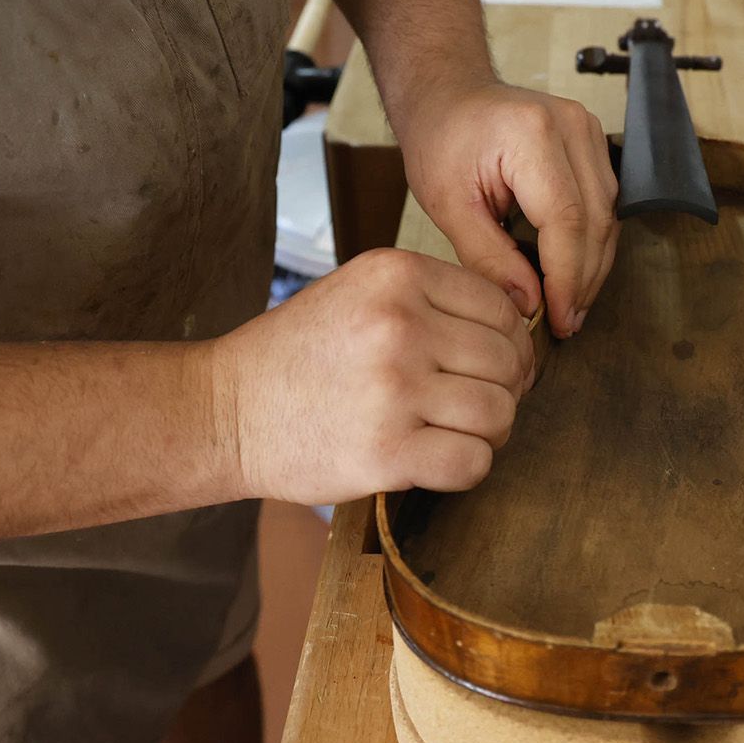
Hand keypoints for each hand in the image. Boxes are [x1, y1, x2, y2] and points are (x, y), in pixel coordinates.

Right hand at [211, 249, 535, 504]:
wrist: (226, 411)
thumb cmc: (298, 355)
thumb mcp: (360, 291)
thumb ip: (431, 298)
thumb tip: (518, 329)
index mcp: (396, 275)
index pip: (501, 308)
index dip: (511, 344)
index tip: (494, 367)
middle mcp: (400, 325)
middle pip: (506, 361)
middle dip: (504, 390)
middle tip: (474, 406)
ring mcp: (394, 389)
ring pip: (498, 412)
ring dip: (490, 431)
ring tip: (454, 432)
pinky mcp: (387, 451)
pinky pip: (473, 462)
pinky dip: (468, 466)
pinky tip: (437, 458)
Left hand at [397, 79, 619, 336]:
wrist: (449, 93)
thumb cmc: (441, 138)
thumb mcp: (447, 204)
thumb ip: (487, 257)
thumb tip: (528, 303)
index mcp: (531, 135)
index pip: (567, 220)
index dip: (567, 278)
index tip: (557, 319)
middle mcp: (572, 126)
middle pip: (597, 221)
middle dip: (583, 280)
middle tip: (565, 324)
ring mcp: (589, 130)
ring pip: (609, 216)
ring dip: (592, 267)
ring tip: (569, 308)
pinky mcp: (594, 141)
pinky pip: (606, 202)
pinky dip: (592, 243)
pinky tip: (574, 274)